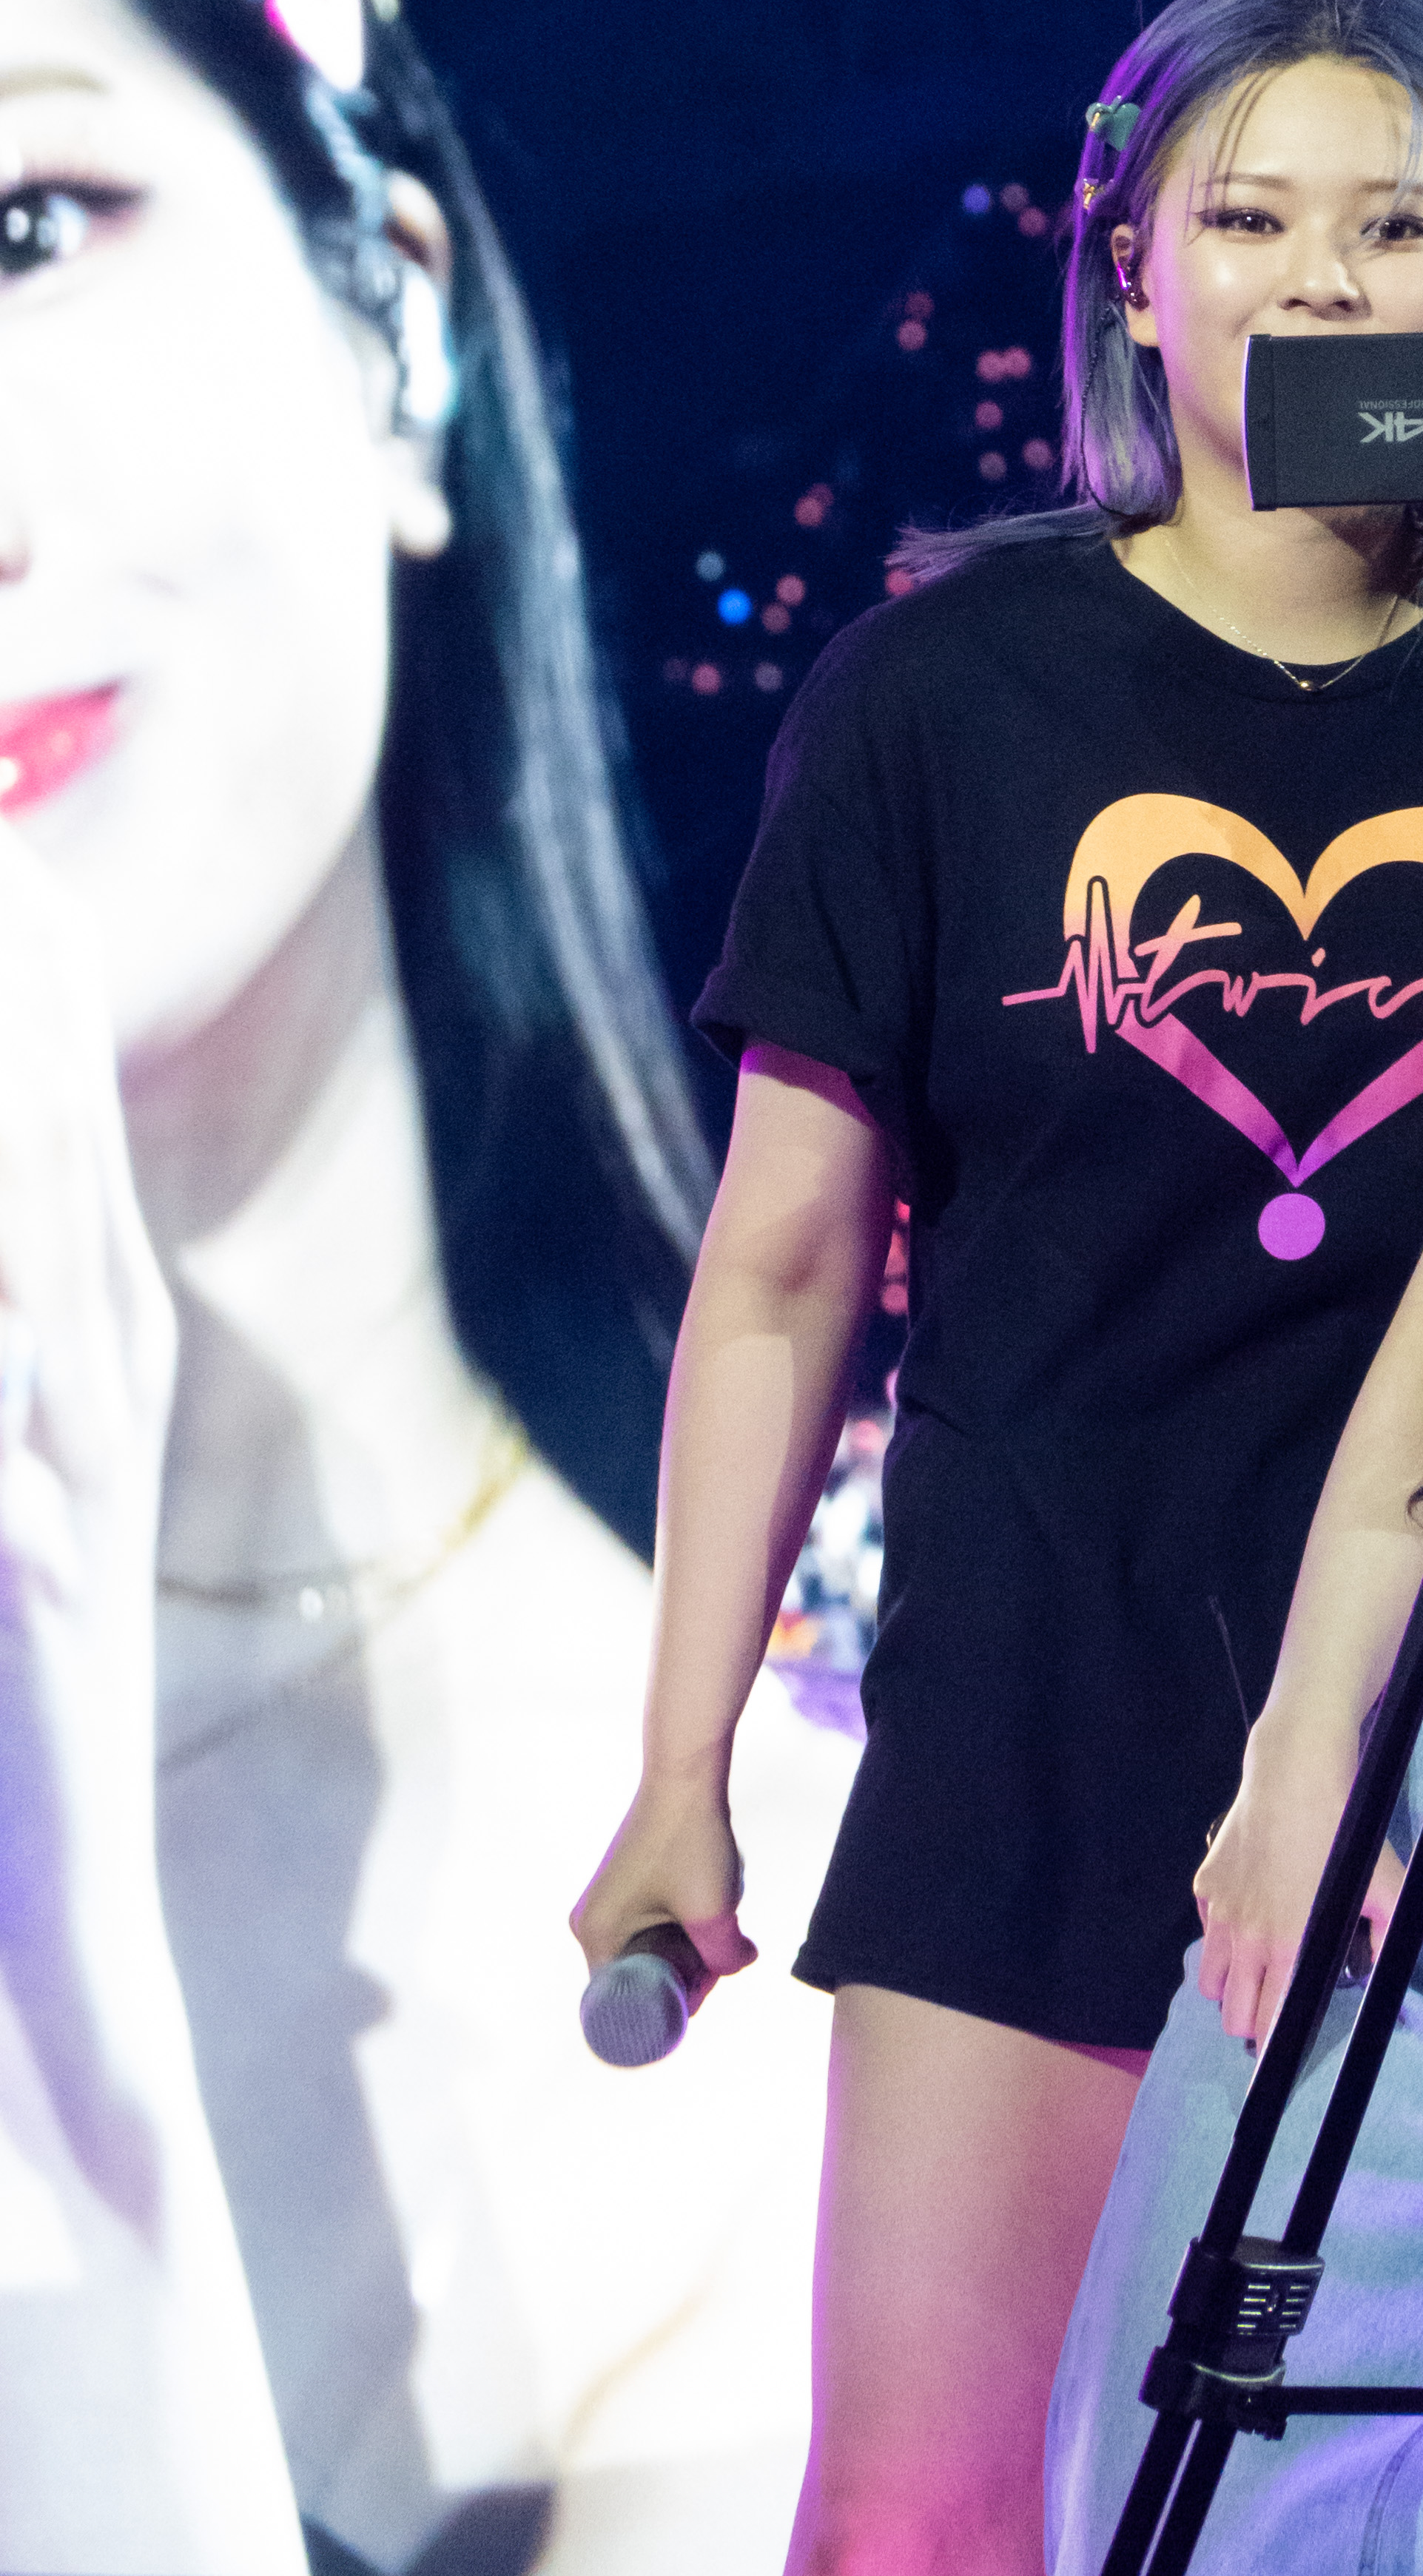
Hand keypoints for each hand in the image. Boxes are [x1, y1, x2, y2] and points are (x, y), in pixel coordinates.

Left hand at [0, 817, 173, 1642]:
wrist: (59, 1877)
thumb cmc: (9, 1670)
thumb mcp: (29, 1454)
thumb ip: (27, 1327)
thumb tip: (29, 1213)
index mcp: (107, 1326)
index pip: (73, 1108)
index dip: (49, 973)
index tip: (24, 854)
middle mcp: (108, 1360)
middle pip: (60, 1130)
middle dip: (33, 989)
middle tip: (13, 849)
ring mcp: (81, 1446)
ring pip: (36, 1228)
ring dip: (20, 1093)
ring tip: (11, 943)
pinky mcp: (39, 1544)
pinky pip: (11, 1393)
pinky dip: (6, 1311)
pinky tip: (10, 1223)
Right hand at [571, 1770, 757, 1999]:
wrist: (685, 1772)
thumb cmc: (691, 1840)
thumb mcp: (713, 1911)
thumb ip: (726, 1958)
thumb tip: (739, 1965)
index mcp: (595, 1936)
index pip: (624, 2004)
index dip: (666, 2010)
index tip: (705, 1996)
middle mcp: (590, 1922)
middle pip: (638, 1978)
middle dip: (682, 1978)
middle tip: (721, 1963)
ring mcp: (605, 1900)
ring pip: (648, 1950)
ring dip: (685, 1952)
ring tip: (721, 1932)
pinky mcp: (624, 1883)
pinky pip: (648, 1926)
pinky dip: (679, 1929)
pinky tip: (711, 1913)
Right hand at [1192, 1713, 1403, 2048]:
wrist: (1295, 1771)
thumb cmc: (1344, 1828)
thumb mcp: (1385, 1883)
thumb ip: (1391, 1937)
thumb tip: (1394, 1983)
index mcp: (1289, 1946)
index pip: (1269, 2023)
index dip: (1271, 2052)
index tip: (1273, 2068)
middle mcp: (1246, 1938)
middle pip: (1231, 2015)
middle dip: (1251, 2021)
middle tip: (1273, 2004)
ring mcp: (1220, 1911)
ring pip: (1208, 1981)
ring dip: (1229, 1986)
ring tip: (1254, 1969)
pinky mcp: (1205, 1885)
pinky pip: (1205, 1932)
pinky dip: (1220, 1937)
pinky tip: (1247, 1915)